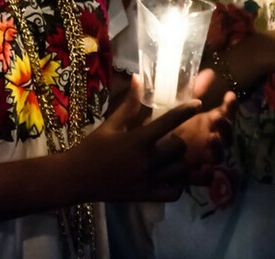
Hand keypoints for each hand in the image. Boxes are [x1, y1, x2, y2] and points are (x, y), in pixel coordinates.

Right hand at [73, 75, 200, 202]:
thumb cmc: (92, 148)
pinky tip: (171, 177)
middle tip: (170, 140)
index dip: (186, 111)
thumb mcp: (110, 125)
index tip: (198, 103)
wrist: (76, 177)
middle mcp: (146, 160)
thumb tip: (138, 78)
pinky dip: (178, 185)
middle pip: (179, 148)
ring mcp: (147, 180)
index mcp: (137, 140)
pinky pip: (173, 192)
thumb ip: (128, 105)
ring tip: (172, 158)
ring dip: (180, 162)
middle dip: (179, 141)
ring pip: (180, 170)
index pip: (168, 122)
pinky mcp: (145, 196)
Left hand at [171, 69, 234, 184]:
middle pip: (227, 134)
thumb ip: (189, 91)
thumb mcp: (173, 106)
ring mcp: (204, 157)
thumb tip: (207, 71)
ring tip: (212, 138)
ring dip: (219, 147)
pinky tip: (205, 169)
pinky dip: (208, 175)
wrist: (143, 154)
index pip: (225, 113)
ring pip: (219, 155)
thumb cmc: (161, 126)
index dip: (231, 105)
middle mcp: (209, 138)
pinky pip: (205, 177)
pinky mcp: (194, 174)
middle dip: (226, 126)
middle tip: (217, 117)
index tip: (229, 95)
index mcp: (207, 122)